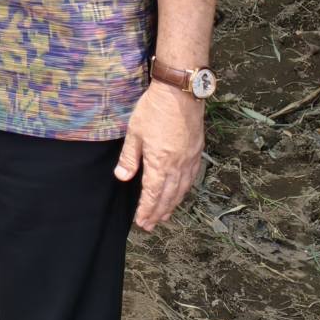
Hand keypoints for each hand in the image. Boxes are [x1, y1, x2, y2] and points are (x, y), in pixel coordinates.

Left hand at [115, 81, 204, 231]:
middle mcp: (178, 166)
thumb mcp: (135, 133)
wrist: (180, 93)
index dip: (146, 210)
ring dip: (172, 205)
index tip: (141, 222)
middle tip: (150, 225)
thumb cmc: (154, 110)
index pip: (153, 194)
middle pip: (168, 197)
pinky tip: (180, 193)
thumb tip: (122, 178)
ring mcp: (189, 160)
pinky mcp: (196, 152)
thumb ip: (129, 158)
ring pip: (182, 190)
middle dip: (158, 213)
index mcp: (160, 163)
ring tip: (164, 216)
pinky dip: (184, 191)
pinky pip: (191, 178)